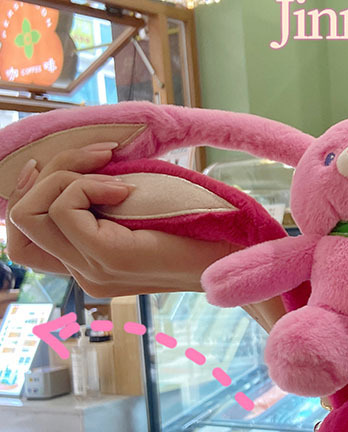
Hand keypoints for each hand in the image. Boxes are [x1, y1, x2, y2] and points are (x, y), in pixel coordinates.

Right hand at [5, 144, 238, 296]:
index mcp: (90, 263)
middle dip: (48, 174)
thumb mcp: (143, 206)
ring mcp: (95, 270)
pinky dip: (87, 182)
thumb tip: (79, 161)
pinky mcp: (111, 259)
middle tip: (100, 158)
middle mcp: (85, 273)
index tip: (66, 164)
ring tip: (114, 169)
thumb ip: (107, 198)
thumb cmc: (203, 226)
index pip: (22, 238)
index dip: (28, 193)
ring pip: (30, 213)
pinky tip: (126, 186)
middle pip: (19, 221)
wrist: (241, 255)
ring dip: (65, 174)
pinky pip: (65, 209)